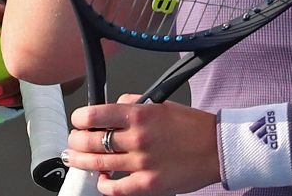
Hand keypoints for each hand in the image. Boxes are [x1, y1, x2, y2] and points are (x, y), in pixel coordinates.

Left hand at [65, 95, 219, 195]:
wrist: (218, 148)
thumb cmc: (192, 126)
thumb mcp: (160, 104)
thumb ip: (132, 103)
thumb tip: (111, 107)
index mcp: (139, 114)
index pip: (93, 115)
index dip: (79, 118)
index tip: (78, 120)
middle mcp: (137, 138)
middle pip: (90, 141)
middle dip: (76, 141)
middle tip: (74, 140)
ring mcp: (142, 163)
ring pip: (98, 164)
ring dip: (82, 162)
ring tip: (76, 159)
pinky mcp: (149, 184)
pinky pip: (116, 189)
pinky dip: (104, 185)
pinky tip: (102, 180)